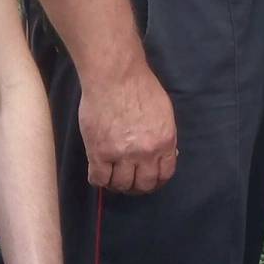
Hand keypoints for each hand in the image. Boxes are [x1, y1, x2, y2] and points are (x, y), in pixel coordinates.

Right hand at [78, 61, 176, 194]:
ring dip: (118, 184)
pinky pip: (99, 179)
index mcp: (165, 141)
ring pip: (121, 185)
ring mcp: (121, 155)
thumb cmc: (141, 88)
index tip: (150, 179)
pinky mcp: (98, 153)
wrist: (116, 78)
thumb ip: (163, 135)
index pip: (165, 173)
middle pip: (143, 184)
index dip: (157, 180)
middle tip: (131, 181)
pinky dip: (100, 180)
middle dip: (138, 186)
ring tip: (115, 176)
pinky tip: (101, 172)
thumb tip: (163, 153)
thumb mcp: (163, 112)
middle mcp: (146, 152)